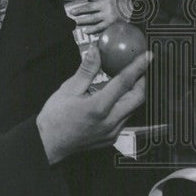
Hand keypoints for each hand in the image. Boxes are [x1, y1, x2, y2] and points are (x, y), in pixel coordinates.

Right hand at [36, 45, 150, 164]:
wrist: (48, 144)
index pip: (124, 82)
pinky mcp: (111, 137)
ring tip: (131, 80)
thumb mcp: (68, 90)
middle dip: (143, 80)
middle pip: (138, 98)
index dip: (138, 67)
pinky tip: (119, 97)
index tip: (148, 56)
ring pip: (133, 109)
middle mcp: (109, 122)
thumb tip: (96, 51)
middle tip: (142, 67)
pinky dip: (126, 105)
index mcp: (98, 108)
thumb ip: (86, 70)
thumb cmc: (55, 118)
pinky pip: (126, 118)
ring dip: (135, 93)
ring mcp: (112, 132)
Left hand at [65, 0, 127, 35]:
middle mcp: (106, 4)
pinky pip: (99, 27)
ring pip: (92, 18)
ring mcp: (108, 14)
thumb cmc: (124, 3)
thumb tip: (88, 0)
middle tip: (72, 12)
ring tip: (76, 21)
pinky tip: (86, 31)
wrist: (137, 11)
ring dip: (82, 20)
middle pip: (88, 7)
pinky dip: (92, 29)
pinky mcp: (111, 23)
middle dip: (79, 9)